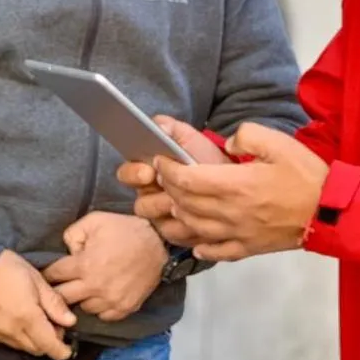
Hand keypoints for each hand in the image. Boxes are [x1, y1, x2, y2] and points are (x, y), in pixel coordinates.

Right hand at [0, 249, 77, 359]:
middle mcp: (11, 331)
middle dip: (49, 342)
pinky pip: (7, 342)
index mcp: (27, 318)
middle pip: (37, 349)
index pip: (49, 346)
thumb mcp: (37, 280)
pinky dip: (18, 337)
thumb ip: (54, 304)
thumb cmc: (6, 268)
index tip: (68, 349)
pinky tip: (19, 320)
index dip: (62, 351)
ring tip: (36, 320)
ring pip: (22, 347)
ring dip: (33, 340)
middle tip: (54, 324)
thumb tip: (70, 322)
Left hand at [43, 211, 168, 321]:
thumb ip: (72, 234)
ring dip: (81, 299)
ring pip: (82, 309)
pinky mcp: (124, 308)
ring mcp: (110, 300)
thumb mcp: (94, 220)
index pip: (53, 276)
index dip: (48, 273)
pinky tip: (101, 296)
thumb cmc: (126, 230)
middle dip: (58, 290)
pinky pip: (103, 316)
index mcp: (84, 264)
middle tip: (60, 285)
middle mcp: (95, 286)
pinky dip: (99, 307)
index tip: (48, 274)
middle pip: (62, 298)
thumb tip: (66, 252)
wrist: (159, 242)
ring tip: (83, 289)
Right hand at [116, 116, 228, 244]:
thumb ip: (173, 130)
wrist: (233, 183)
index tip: (148, 171)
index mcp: (148, 170)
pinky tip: (196, 218)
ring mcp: (162, 216)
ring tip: (185, 203)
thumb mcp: (192, 140)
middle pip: (139, 202)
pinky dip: (184, 226)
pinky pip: (173, 234)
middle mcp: (150, 195)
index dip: (133, 173)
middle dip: (154, 196)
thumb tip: (158, 125)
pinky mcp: (177, 233)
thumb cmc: (207, 160)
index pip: (127, 173)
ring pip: (155, 220)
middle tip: (168, 189)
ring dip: (170, 210)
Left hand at [153, 123, 327, 262]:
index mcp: (235, 185)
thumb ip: (247, 135)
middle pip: (184, 203)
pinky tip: (196, 241)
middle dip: (168, 188)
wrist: (331, 211)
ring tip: (174, 202)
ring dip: (178, 214)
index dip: (168, 169)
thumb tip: (229, 141)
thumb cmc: (306, 176)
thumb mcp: (278, 142)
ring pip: (194, 228)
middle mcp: (230, 212)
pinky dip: (201, 247)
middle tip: (162, 176)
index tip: (161, 160)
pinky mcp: (249, 247)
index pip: (187, 179)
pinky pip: (217, 251)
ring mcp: (238, 233)